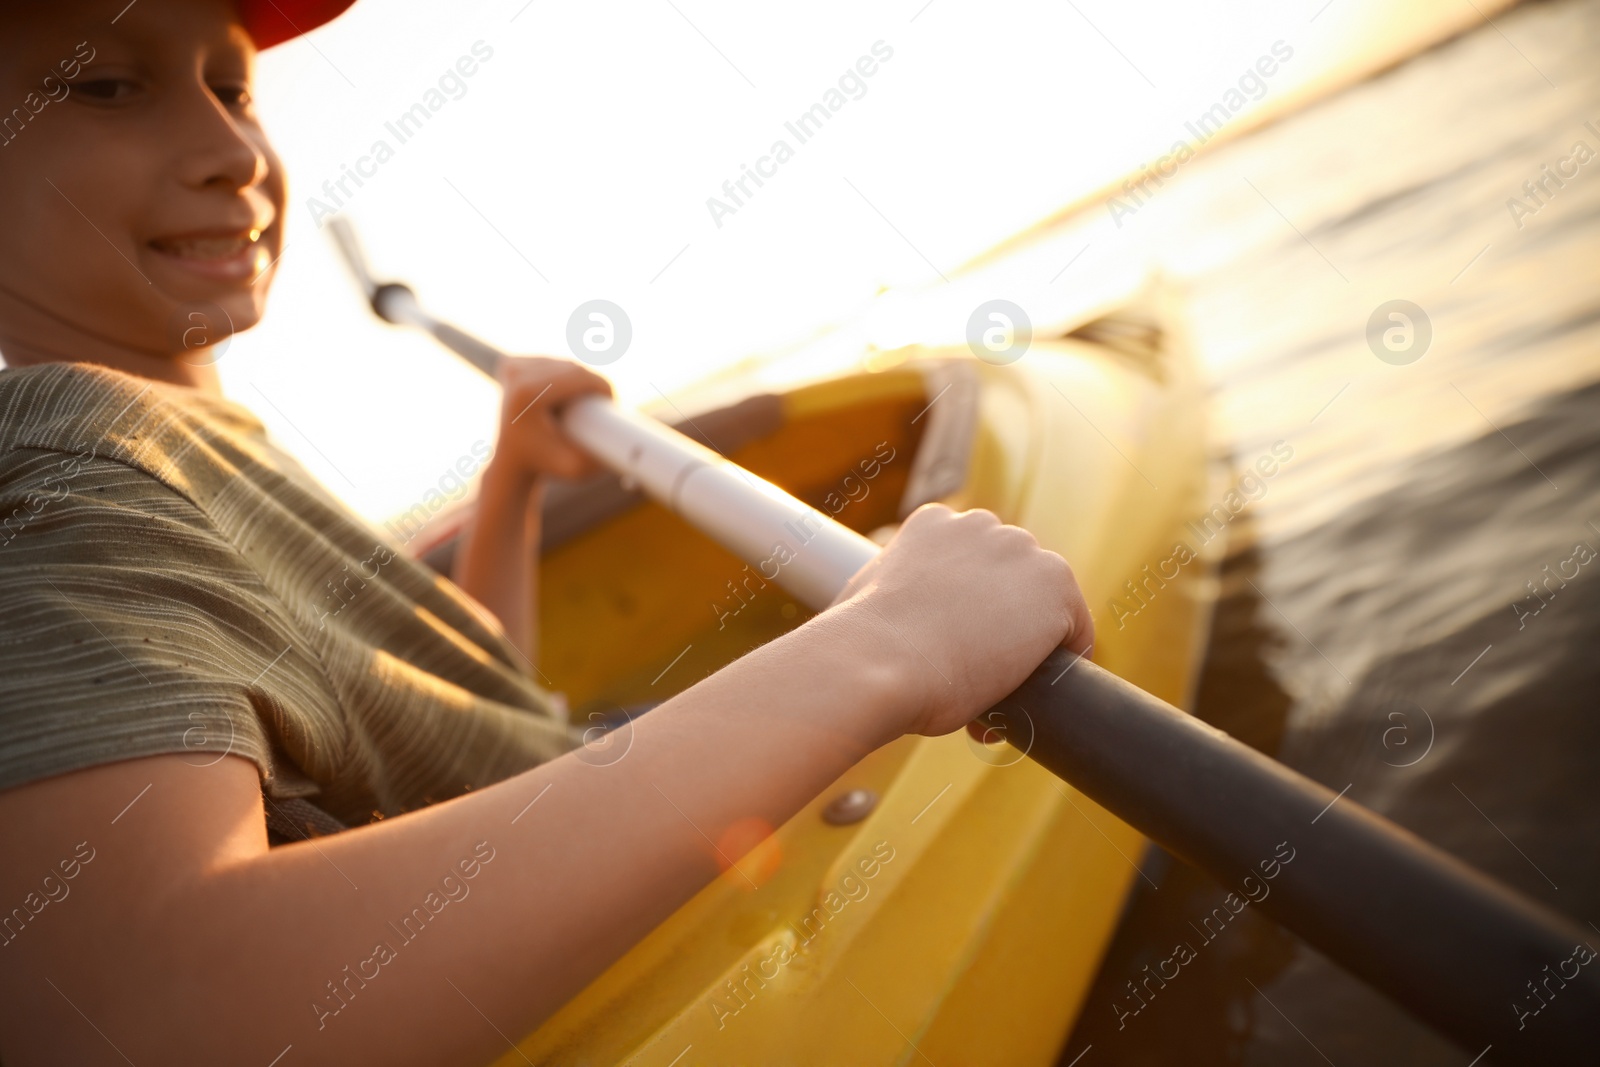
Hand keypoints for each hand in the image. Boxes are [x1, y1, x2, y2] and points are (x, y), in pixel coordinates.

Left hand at [493, 356, 612, 481]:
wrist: (511, 462)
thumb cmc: (546, 466)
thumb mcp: (576, 469)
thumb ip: (601, 462)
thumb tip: (630, 449)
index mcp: (529, 393)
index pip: (579, 376)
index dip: (602, 385)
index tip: (612, 403)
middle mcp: (517, 374)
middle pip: (571, 367)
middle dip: (592, 382)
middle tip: (603, 404)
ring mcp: (512, 367)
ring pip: (562, 363)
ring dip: (579, 377)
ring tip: (586, 400)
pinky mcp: (511, 365)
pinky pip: (549, 362)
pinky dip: (562, 373)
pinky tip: (564, 390)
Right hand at [833, 504, 1092, 737]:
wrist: (877, 662)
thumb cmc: (862, 645)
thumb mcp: (870, 597)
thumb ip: (897, 591)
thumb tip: (905, 622)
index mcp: (934, 522)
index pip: (976, 563)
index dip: (973, 611)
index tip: (958, 649)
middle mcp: (982, 525)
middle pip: (1015, 580)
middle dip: (1002, 626)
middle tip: (976, 676)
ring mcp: (1022, 552)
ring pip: (1046, 605)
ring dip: (1030, 644)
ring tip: (1000, 691)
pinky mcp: (1055, 587)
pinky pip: (1076, 631)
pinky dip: (1062, 662)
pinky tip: (1035, 692)